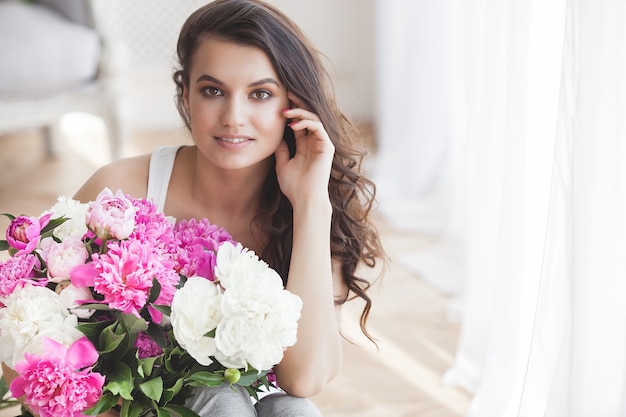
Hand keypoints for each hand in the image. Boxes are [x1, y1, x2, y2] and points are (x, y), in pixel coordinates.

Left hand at [274, 92, 334, 206]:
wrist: (304, 198)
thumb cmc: (293, 186)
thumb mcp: (282, 164)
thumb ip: (281, 150)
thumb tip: (276, 137)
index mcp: (304, 146)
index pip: (298, 123)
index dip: (290, 112)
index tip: (278, 102)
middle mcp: (314, 143)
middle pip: (308, 116)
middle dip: (298, 104)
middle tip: (286, 93)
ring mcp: (321, 144)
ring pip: (313, 118)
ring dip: (300, 112)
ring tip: (285, 111)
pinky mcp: (327, 146)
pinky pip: (318, 127)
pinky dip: (306, 122)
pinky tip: (292, 124)